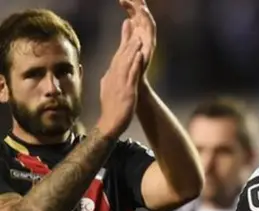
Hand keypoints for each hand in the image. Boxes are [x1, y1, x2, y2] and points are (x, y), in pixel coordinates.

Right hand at [97, 20, 143, 138]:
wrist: (110, 125)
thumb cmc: (111, 109)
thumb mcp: (107, 90)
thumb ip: (108, 79)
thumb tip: (107, 73)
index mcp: (110, 76)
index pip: (117, 56)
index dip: (122, 43)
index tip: (127, 29)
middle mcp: (114, 77)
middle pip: (121, 56)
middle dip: (127, 41)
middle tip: (132, 27)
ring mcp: (120, 84)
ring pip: (126, 63)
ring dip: (132, 49)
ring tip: (137, 37)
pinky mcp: (127, 91)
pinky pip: (132, 75)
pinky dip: (135, 64)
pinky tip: (139, 55)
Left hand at [119, 0, 155, 75]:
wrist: (134, 87)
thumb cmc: (129, 71)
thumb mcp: (125, 49)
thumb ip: (127, 35)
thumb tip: (127, 21)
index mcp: (137, 35)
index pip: (134, 16)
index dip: (130, 5)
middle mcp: (144, 36)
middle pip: (141, 16)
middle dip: (137, 3)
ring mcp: (148, 41)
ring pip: (146, 20)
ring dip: (143, 9)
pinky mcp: (151, 46)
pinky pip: (150, 30)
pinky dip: (148, 19)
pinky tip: (143, 10)